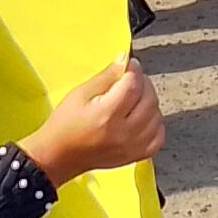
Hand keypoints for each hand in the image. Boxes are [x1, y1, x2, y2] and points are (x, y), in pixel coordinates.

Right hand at [18, 58, 165, 182]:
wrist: (58, 156)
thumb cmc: (65, 124)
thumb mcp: (80, 94)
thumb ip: (106, 77)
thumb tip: (124, 60)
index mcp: (107, 115)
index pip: (133, 85)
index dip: (134, 70)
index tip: (130, 64)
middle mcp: (123, 133)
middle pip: (149, 100)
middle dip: (143, 83)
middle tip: (131, 79)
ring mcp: (132, 147)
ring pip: (157, 116)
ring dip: (149, 101)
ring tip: (135, 97)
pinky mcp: (135, 157)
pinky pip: (159, 137)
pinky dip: (155, 123)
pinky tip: (142, 117)